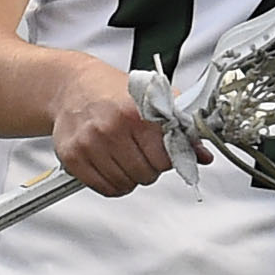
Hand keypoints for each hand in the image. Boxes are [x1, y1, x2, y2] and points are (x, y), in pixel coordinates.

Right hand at [50, 58, 182, 195]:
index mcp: (134, 113)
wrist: (71, 86)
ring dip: (131, 177)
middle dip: (150, 168)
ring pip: (125, 184)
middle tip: (143, 152)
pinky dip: (112, 183)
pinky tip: (112, 165)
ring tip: (126, 156)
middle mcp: (110, 129)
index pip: (165, 157)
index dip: (169, 157)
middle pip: (146, 174)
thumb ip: (180, 125)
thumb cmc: (111, 91)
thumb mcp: (151, 99)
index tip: (165, 151)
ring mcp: (89, 145)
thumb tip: (203, 154)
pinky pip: (104, 188)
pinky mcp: (73, 157)